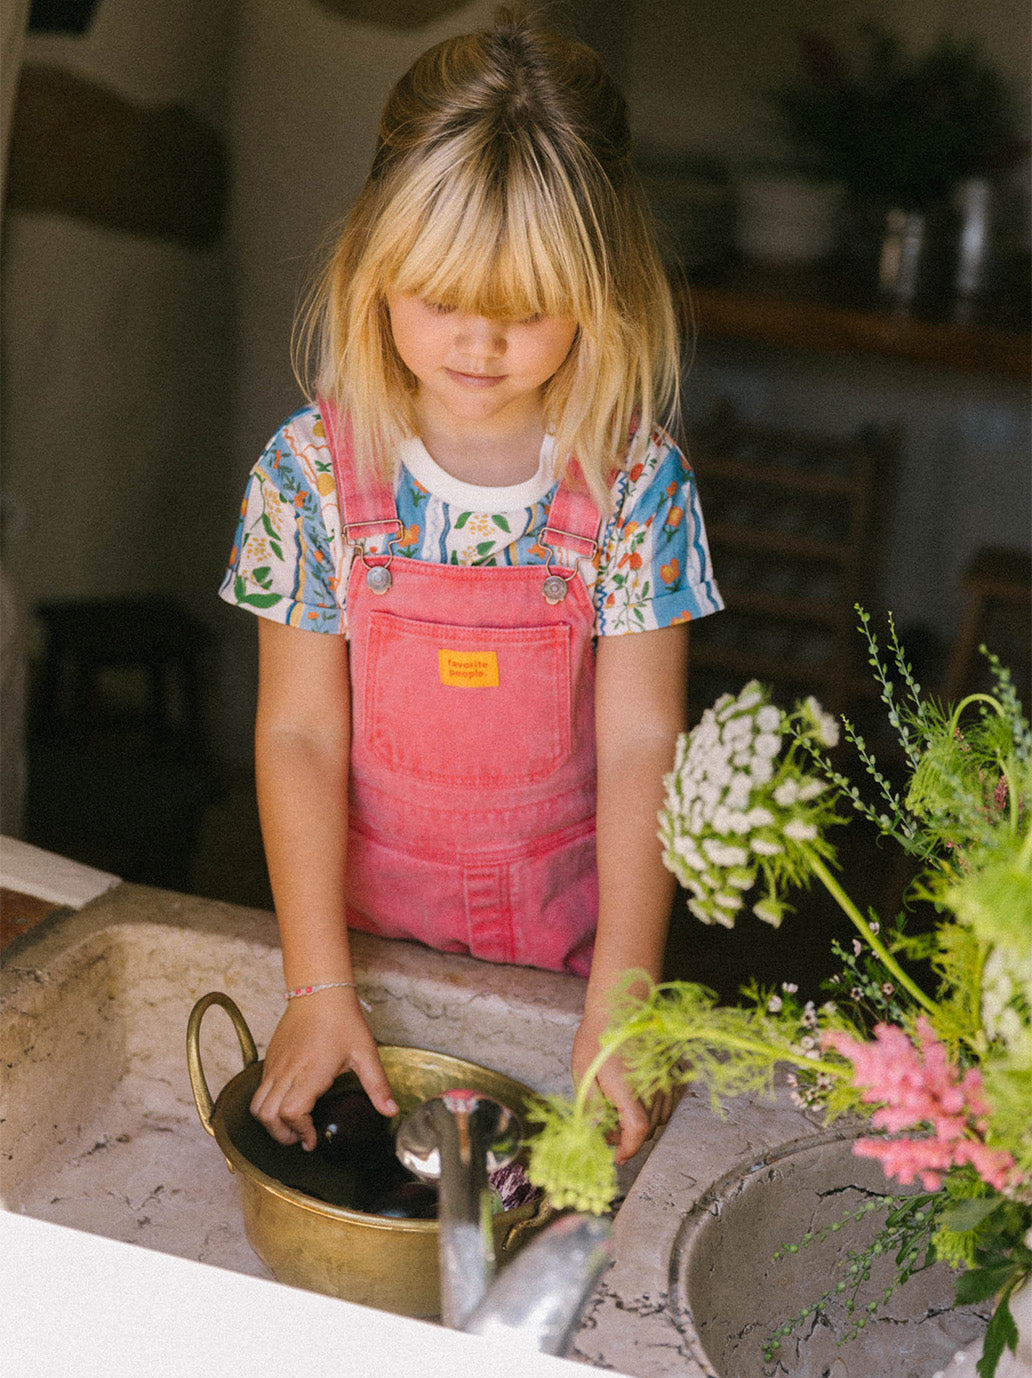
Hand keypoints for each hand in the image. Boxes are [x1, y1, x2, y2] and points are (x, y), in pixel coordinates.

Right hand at [249, 989, 397, 1149]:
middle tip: (301, 1138)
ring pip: (256, 1104)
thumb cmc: (342, 1020)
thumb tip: (392, 1111)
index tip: (313, 1140)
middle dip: (281, 1135)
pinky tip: (288, 1102)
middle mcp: (287, 1071)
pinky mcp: (271, 1058)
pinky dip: (267, 1104)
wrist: (319, 991)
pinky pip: (259, 1088)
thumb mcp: (365, 1054)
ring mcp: (275, 1065)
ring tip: (290, 1125)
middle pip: (267, 1116)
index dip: (300, 1132)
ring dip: (269, 1122)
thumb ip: (378, 1085)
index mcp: (310, 1073)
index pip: (290, 1114)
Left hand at [572, 1010, 675, 1165]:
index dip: (628, 1148)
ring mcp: (664, 1078)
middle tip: (607, 1134)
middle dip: (628, 1138)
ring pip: (659, 1117)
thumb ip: (590, 1104)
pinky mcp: (670, 1072)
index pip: (637, 1129)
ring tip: (617, 1117)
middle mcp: (652, 1086)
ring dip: (641, 1125)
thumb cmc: (600, 1036)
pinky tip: (636, 1102)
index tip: (616, 1157)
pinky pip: (667, 1101)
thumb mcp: (584, 1070)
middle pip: (648, 1127)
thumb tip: (592, 1130)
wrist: (622, 1005)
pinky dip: (653, 1109)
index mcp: (629, 1088)